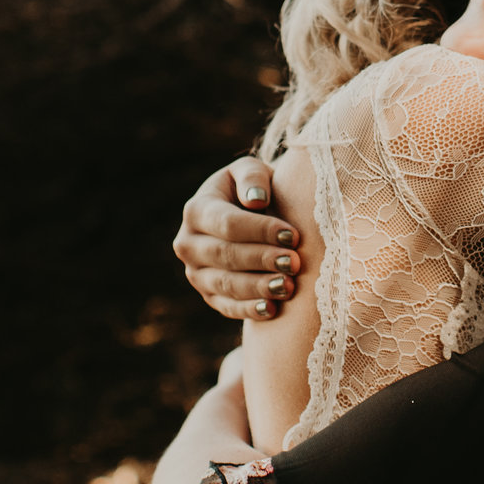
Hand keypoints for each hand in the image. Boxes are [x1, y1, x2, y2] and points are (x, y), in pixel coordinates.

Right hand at [174, 158, 301, 321]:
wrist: (252, 215)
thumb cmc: (256, 189)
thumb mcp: (251, 172)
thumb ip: (252, 178)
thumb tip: (256, 199)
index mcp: (196, 210)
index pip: (227, 224)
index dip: (260, 231)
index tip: (293, 235)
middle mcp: (188, 244)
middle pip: (225, 256)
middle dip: (262, 260)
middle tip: (294, 263)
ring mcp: (196, 273)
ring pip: (226, 285)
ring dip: (259, 287)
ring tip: (289, 286)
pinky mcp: (209, 296)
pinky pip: (227, 307)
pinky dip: (250, 310)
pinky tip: (273, 310)